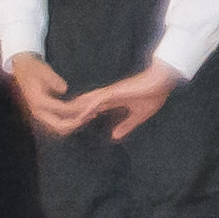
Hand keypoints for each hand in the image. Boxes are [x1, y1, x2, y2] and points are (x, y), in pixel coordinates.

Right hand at [7, 53, 83, 139]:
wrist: (20, 69)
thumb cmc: (32, 68)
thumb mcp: (43, 71)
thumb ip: (53, 80)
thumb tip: (64, 89)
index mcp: (38, 101)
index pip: (61, 110)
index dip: (77, 108)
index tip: (90, 105)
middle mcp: (38, 111)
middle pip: (59, 126)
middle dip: (77, 123)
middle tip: (92, 114)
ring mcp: (40, 114)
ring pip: (59, 127)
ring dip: (75, 123)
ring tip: (90, 114)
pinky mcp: (43, 113)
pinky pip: (58, 122)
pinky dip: (70, 120)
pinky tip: (82, 113)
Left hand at [64, 59, 182, 140]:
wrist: (163, 81)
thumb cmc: (154, 94)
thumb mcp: (139, 116)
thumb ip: (126, 125)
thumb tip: (114, 136)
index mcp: (111, 100)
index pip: (90, 108)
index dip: (79, 116)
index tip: (69, 126)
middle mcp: (106, 96)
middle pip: (82, 105)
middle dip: (70, 115)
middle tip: (56, 126)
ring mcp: (109, 93)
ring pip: (85, 103)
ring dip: (74, 113)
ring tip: (60, 122)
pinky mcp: (114, 93)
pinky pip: (96, 102)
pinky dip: (87, 110)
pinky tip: (79, 117)